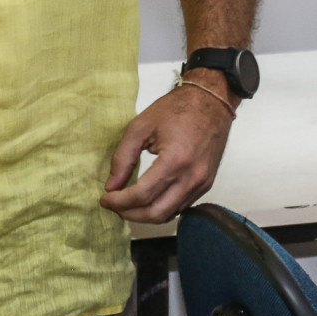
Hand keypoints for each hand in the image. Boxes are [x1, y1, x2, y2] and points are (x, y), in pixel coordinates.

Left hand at [100, 76, 234, 223]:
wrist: (211, 101)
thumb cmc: (178, 108)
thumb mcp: (141, 126)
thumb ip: (123, 157)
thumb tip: (112, 185)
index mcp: (175, 160)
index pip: (142, 195)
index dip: (119, 202)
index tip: (105, 198)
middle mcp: (192, 177)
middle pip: (156, 213)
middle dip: (130, 214)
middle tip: (115, 205)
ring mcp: (202, 183)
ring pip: (169, 214)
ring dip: (145, 214)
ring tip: (129, 203)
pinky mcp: (206, 184)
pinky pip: (181, 206)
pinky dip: (162, 207)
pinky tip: (149, 197)